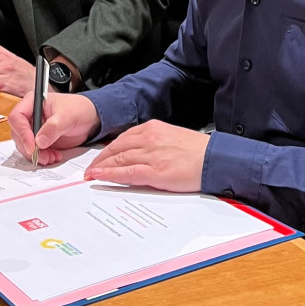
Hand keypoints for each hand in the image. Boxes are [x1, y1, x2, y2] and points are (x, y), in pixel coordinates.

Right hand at [9, 91, 99, 163]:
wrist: (90, 118)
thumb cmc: (79, 109)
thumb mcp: (68, 116)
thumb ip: (53, 127)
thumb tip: (39, 142)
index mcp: (33, 102)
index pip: (17, 117)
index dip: (21, 132)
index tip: (32, 146)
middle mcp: (30, 115)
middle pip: (18, 133)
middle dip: (29, 147)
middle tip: (42, 156)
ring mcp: (34, 128)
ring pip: (25, 145)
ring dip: (36, 154)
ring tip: (51, 157)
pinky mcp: (40, 140)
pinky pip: (34, 151)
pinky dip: (42, 157)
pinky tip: (54, 156)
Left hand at [84, 120, 208, 191]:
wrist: (215, 159)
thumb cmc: (197, 152)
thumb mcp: (172, 139)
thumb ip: (154, 143)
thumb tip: (138, 153)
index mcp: (153, 128)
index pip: (123, 138)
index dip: (108, 150)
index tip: (99, 158)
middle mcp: (149, 138)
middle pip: (116, 148)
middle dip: (100, 159)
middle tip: (89, 168)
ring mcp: (151, 154)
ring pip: (118, 159)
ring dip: (101, 167)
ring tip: (90, 175)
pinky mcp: (155, 171)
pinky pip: (126, 172)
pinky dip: (110, 175)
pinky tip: (101, 177)